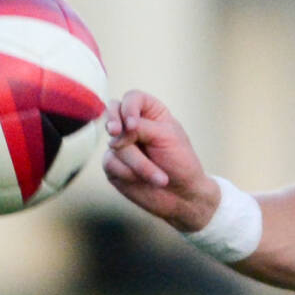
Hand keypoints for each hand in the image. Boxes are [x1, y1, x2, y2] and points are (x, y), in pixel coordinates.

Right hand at [100, 90, 219, 230]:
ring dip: (138, 163)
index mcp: (151, 113)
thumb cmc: (181, 163)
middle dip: (114, 121)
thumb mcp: (166, 137)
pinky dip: (129, 173)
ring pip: (114, 144)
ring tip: (159, 177)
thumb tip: (113, 135)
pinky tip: (143, 181)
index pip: (132, 98)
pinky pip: (111, 163)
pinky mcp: (114, 165)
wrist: (183, 196)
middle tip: (115, 132)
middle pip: (113, 112)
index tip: (133, 125)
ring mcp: (121, 145)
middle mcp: (133, 126)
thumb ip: (140, 127)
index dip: (129, 108)